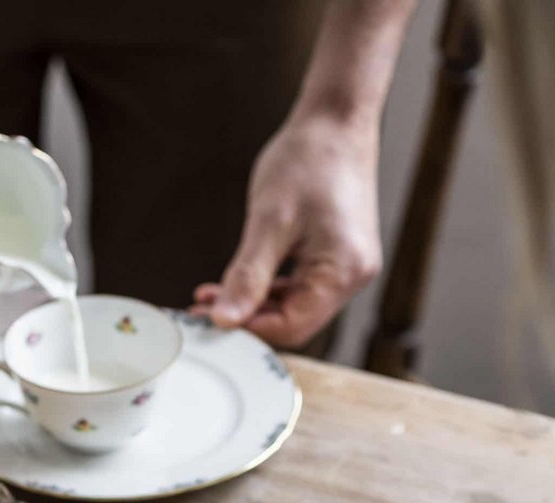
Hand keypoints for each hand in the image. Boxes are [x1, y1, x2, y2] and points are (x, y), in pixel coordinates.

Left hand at [192, 114, 381, 346]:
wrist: (335, 120)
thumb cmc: (308, 160)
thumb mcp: (268, 222)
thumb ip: (247, 277)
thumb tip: (224, 319)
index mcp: (343, 271)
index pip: (292, 327)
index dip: (248, 330)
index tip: (209, 322)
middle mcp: (353, 276)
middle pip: (293, 322)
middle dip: (246, 320)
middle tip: (201, 310)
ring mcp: (346, 267)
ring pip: (292, 306)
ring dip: (251, 305)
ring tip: (210, 296)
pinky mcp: (335, 257)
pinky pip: (297, 286)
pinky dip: (265, 289)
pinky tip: (234, 282)